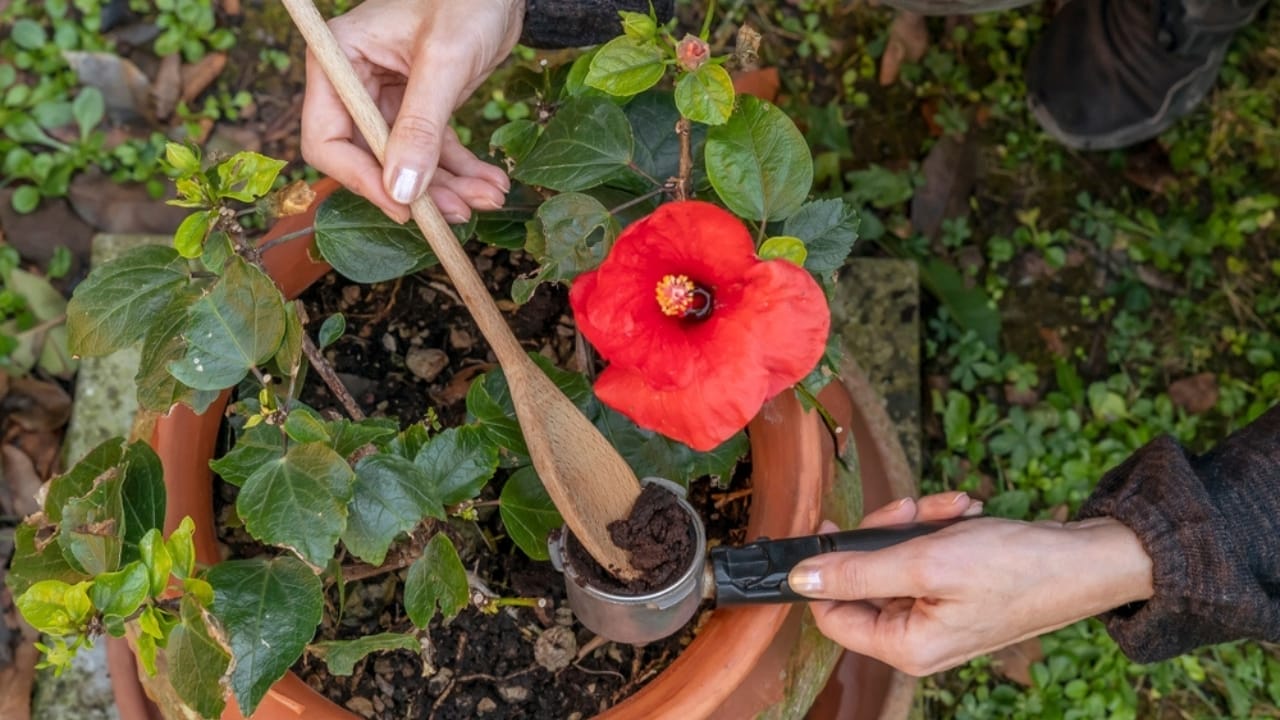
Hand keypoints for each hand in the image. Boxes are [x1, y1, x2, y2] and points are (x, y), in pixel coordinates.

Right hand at [301, 0, 521, 223]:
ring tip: (489, 198)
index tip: (403, 206)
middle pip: (370, 159)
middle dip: (416, 190)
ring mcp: (389, 97)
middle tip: (459, 214)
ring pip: (408, 162)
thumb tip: (401, 191)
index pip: (327, 138)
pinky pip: (434, 150)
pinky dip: (462, 171)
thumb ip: (421, 126)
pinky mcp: (422, 107)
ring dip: (447, 188)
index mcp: (340, 60)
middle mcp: (357, 82)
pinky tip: (491, 183)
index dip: (360, 179)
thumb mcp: (444, 61)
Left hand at [790, 492, 1153, 675]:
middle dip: (885, 533)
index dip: (827, 568)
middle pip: (863, 580)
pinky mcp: (954, 594)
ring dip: (915, 526)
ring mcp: (936, 616)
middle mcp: (917, 639)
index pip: (831, 613)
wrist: (1086, 560)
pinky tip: (962, 513)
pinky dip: (937, 530)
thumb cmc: (1017, 567)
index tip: (835, 525)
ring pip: (894, 560)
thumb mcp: (925, 561)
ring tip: (950, 509)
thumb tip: (801, 580)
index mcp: (905, 646)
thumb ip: (858, 571)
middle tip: (910, 509)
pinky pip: (924, 557)